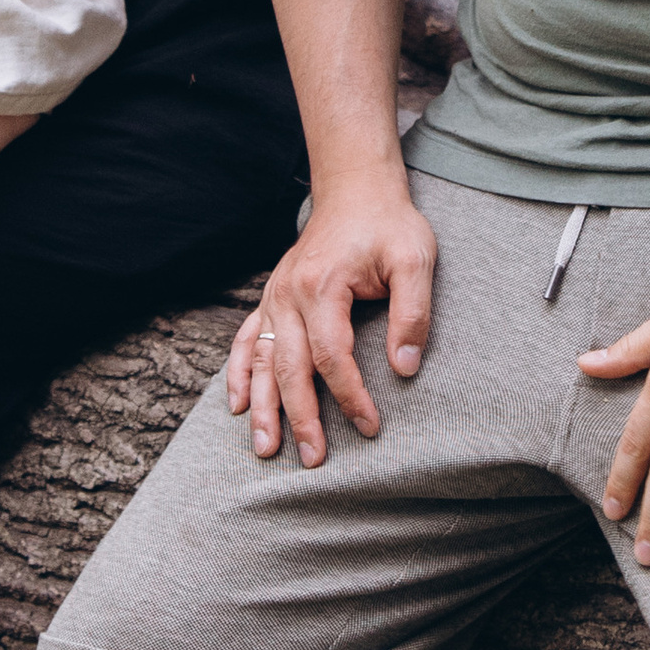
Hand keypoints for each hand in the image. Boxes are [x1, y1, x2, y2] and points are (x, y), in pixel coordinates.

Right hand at [225, 166, 437, 467]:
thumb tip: (405, 368)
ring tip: (265, 448)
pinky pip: (245, 341)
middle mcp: (289, 295)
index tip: (370, 426)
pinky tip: (235, 405)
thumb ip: (413, 313)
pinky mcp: (272, 299)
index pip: (332, 355)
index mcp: (322, 286)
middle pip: (289, 368)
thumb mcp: (414, 260)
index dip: (350, 395)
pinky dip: (238, 374)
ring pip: (260, 362)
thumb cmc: (389, 225)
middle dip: (300, 417)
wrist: (355, 190)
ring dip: (261, 408)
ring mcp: (275, 298)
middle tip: (313, 459)